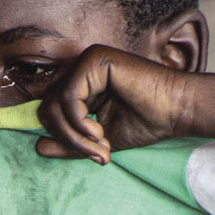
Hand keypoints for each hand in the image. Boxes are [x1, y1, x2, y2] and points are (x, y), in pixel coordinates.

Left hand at [34, 46, 196, 163]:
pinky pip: (68, 98)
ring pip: (53, 106)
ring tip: (99, 147)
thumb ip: (71, 143)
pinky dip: (79, 123)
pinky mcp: (93, 60)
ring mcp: (86, 61)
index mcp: (82, 83)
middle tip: (95, 154)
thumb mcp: (100, 139)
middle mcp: (81, 68)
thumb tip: (38, 148)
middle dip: (67, 139)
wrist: (176, 110)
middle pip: (47, 109)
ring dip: (74, 135)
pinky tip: (99, 132)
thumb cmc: (146, 122)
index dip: (63, 138)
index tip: (91, 155)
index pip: (51, 111)